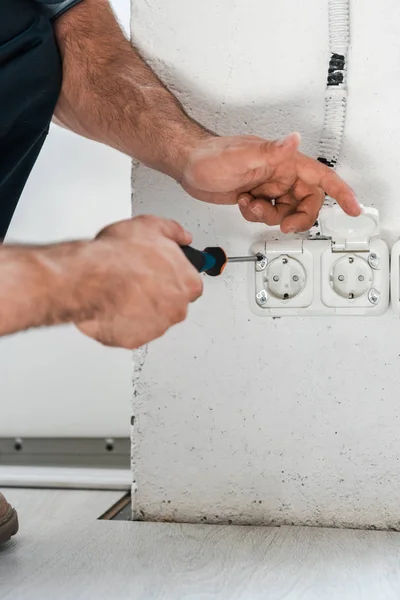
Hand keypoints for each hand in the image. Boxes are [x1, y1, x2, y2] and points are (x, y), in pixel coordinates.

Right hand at [76, 216, 202, 348]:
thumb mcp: (150, 226)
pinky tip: (112, 304)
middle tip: (137, 279)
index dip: (172, 275)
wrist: (90, 279)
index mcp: (187, 283)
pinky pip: (131, 331)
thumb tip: (182, 236)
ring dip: (140, 308)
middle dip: (157, 293)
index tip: (162, 271)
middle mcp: (177, 309)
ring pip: (152, 319)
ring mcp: (156, 327)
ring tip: (121, 290)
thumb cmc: (119, 256)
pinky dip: (122, 321)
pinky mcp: (133, 340)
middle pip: (172, 304)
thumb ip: (173, 231)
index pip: (190, 284)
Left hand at [181, 132, 360, 232]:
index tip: (353, 208)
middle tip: (285, 224)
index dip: (341, 192)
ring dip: (271, 216)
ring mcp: (268, 186)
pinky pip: (268, 214)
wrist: (186, 164)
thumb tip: (293, 140)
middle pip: (307, 201)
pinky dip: (257, 216)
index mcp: (284, 162)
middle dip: (298, 216)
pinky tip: (244, 203)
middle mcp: (279, 174)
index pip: (322, 177)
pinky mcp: (256, 196)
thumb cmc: (210, 155)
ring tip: (251, 204)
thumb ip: (270, 151)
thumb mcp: (241, 156)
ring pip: (286, 211)